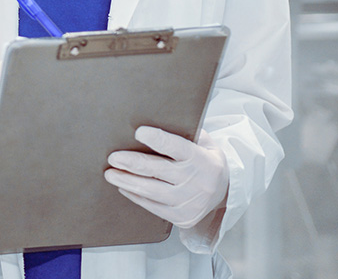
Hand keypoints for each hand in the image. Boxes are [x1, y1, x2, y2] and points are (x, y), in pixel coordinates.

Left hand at [103, 126, 227, 228]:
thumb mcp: (205, 144)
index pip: (177, 147)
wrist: (226, 193)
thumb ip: (186, 133)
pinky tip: (124, 187)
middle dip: (132, 163)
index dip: (157, 139)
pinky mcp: (182, 217)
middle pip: (158, 170)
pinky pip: (153, 206)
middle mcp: (196, 181)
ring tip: (111, 173)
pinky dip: (136, 196)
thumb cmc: (207, 162)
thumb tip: (156, 119)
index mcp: (202, 159)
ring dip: (128, 181)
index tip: (138, 132)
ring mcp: (189, 201)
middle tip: (114, 157)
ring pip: (152, 191)